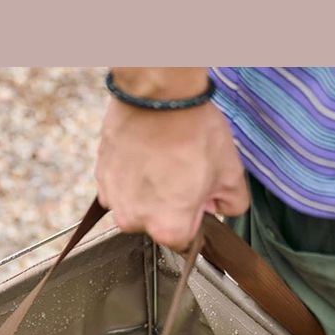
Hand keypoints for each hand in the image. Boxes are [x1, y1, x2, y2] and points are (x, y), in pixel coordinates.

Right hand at [95, 70, 248, 250]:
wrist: (158, 96)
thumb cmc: (193, 134)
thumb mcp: (231, 174)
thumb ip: (232, 205)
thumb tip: (221, 208)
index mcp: (168, 228)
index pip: (185, 237)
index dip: (196, 214)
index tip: (198, 194)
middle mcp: (135, 221)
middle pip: (158, 221)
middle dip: (171, 203)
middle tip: (183, 170)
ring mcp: (114, 198)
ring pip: (137, 203)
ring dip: (149, 189)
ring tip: (163, 159)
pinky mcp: (101, 175)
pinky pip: (120, 186)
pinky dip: (132, 174)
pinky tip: (146, 153)